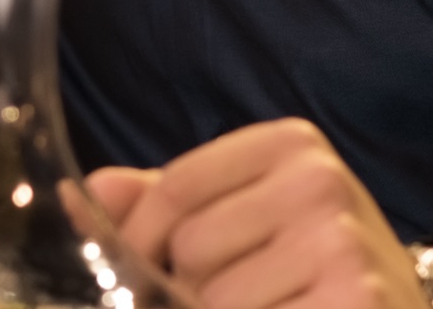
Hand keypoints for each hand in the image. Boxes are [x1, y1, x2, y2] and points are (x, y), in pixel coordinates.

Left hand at [89, 120, 422, 308]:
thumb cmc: (306, 264)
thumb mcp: (238, 211)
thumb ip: (157, 199)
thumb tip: (78, 196)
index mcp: (289, 145)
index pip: (175, 189)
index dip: (139, 238)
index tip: (138, 265)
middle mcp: (322, 183)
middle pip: (193, 246)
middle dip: (191, 285)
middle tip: (237, 292)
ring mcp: (344, 244)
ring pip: (216, 297)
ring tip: (266, 302)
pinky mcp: (358, 300)